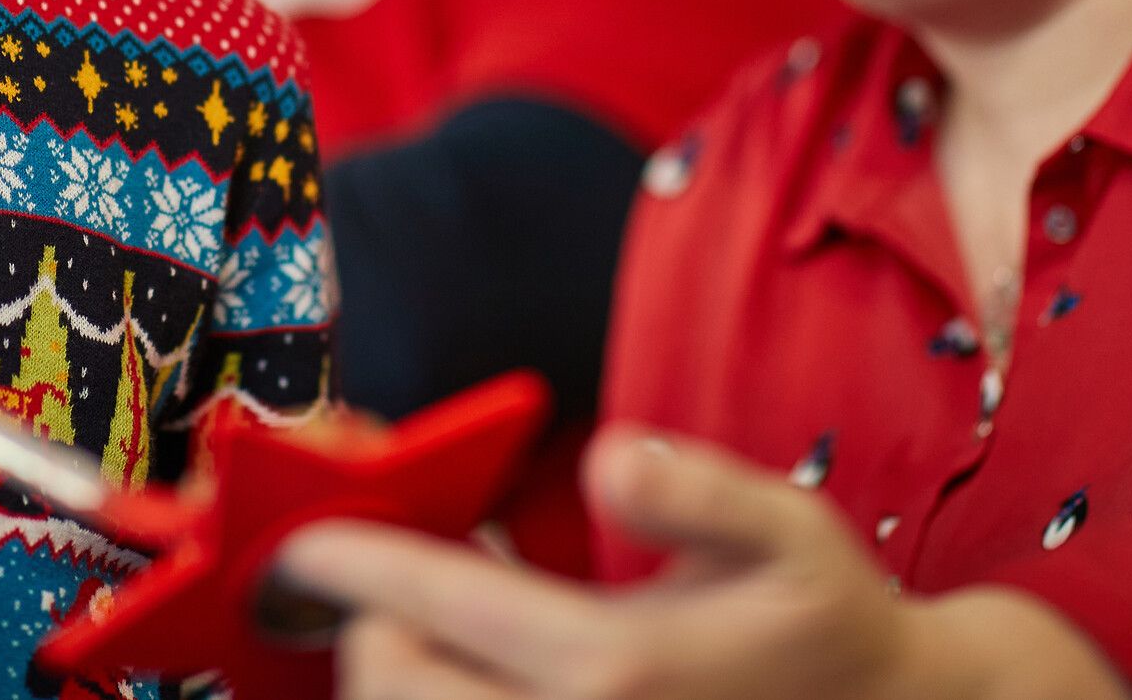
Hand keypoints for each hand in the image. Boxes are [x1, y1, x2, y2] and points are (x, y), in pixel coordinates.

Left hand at [277, 427, 1130, 699]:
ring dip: (403, 672)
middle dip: (371, 622)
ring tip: (440, 624)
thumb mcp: (788, 528)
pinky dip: (447, 697)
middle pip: (389, 684)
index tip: (304, 538)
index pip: (428, 606)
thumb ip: (697, 488)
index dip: (350, 560)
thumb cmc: (827, 619)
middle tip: (400, 577)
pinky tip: (490, 664)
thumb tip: (606, 455)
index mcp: (611, 667)